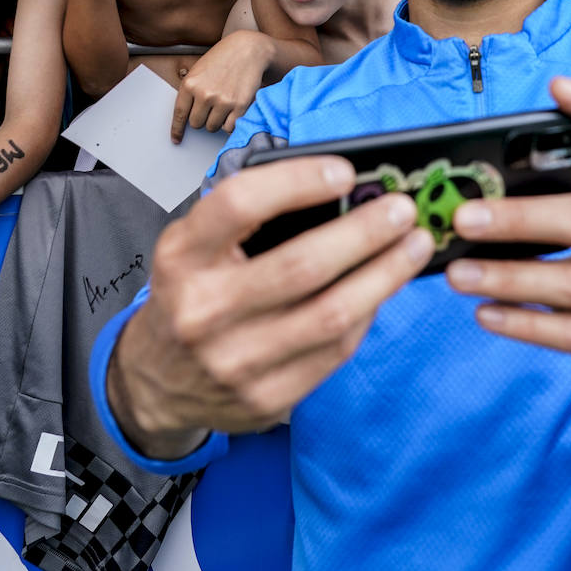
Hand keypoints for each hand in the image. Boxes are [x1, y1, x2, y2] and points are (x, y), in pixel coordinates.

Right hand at [107, 154, 433, 454]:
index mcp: (182, 256)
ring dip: (384, 275)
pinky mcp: (265, 398)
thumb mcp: (195, 246)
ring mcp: (234, 360)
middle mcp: (202, 309)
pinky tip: (383, 288)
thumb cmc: (190, 293)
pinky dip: (367, 314)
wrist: (155, 382)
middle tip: (402, 209)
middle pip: (301, 265)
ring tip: (415, 246)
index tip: (345, 172)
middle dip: (364, 232)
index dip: (296, 182)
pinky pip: (334, 351)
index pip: (239, 204)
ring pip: (330, 314)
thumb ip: (251, 218)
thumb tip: (340, 192)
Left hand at [170, 30, 272, 142]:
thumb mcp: (199, 70)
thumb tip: (186, 116)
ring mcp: (223, 101)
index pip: (180, 114)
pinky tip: (232, 110)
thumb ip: (191, 91)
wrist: (248, 50)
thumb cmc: (223, 59)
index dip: (177, 130)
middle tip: (210, 108)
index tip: (176, 139)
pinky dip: (230, 122)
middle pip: (196, 124)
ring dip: (216, 121)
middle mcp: (205, 94)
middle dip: (202, 119)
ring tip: (222, 105)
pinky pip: (229, 127)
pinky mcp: (240, 106)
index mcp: (190, 84)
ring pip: (212, 127)